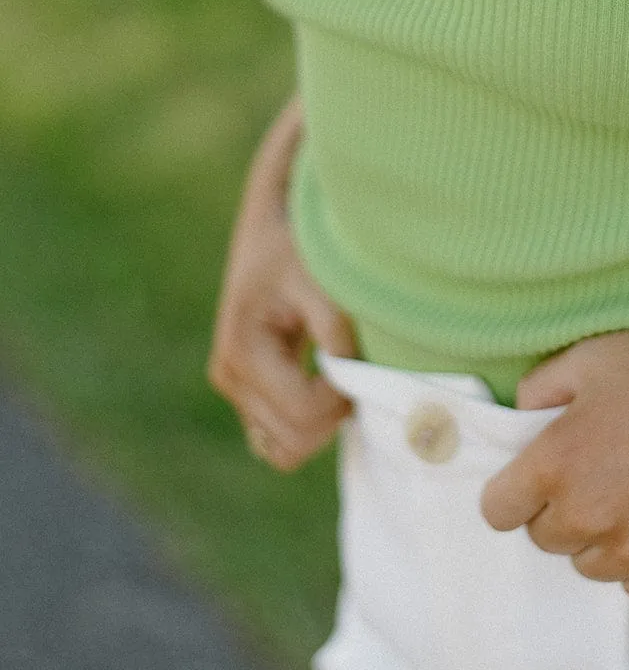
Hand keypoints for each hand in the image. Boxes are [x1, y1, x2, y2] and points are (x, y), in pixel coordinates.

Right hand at [207, 95, 358, 470]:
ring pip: (285, 448)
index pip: (304, 416)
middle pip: (293, 444)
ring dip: (322, 420)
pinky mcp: (248, 390)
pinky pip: (280, 436)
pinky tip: (327, 382)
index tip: (358, 358)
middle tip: (352, 364)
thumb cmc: (300, 244)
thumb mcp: (321, 278)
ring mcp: (235, 387)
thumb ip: (335, 329)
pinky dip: (309, 422)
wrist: (275, 221)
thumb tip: (350, 379)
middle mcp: (229, 376)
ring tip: (339, 369)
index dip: (343, 399)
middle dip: (333, 413)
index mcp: (242, 351)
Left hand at [479, 323, 628, 599]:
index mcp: (554, 467)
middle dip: (563, 510)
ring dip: (604, 539)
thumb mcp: (591, 358)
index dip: (516, 491)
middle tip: (602, 473)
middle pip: (546, 540)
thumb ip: (539, 391)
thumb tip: (521, 419)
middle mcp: (587, 519)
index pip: (498, 511)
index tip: (538, 479)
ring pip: (593, 567)